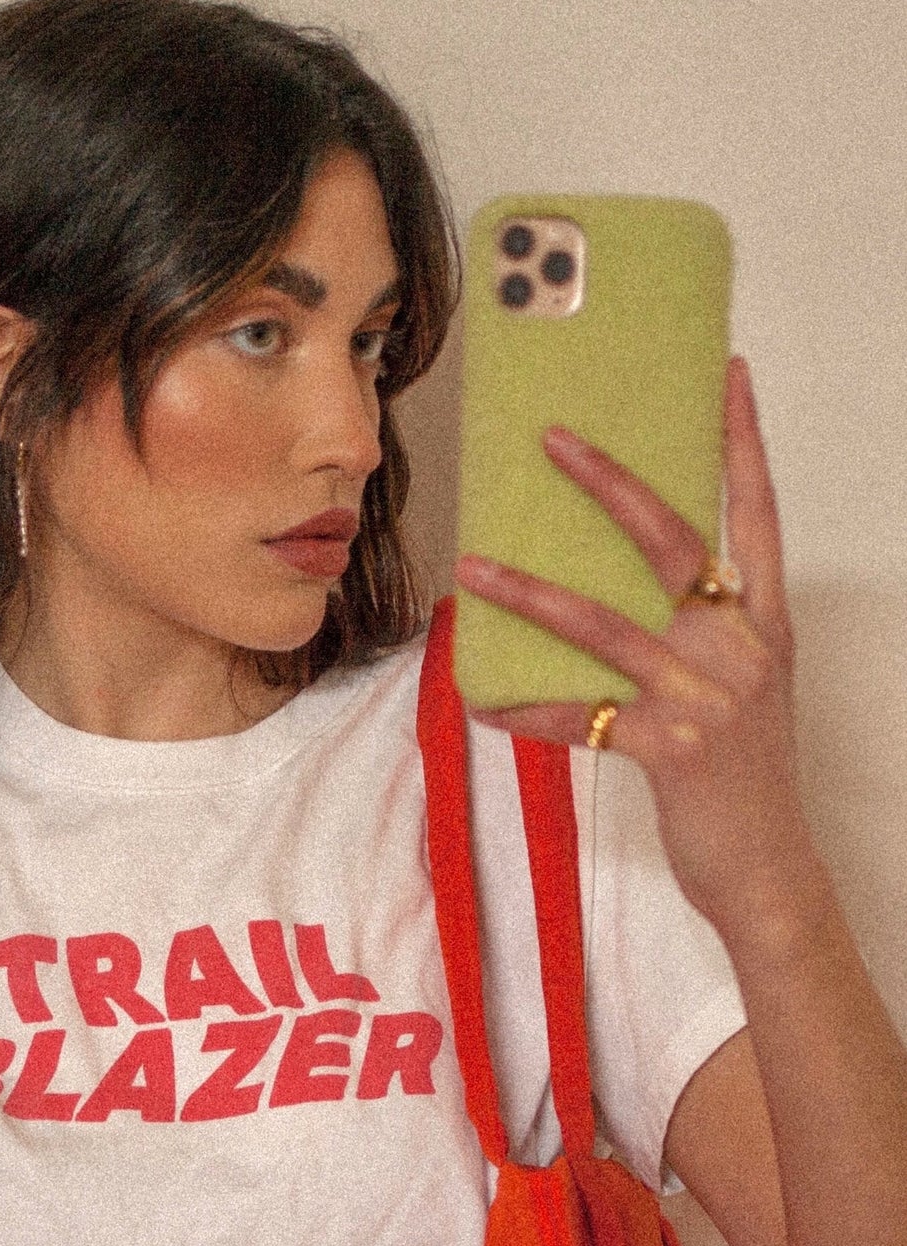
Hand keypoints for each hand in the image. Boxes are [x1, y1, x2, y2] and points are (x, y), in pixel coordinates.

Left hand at [454, 358, 820, 941]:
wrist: (769, 870)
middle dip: (610, 484)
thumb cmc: (746, 780)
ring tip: (474, 566)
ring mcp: (706, 697)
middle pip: (671, 543)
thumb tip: (626, 594)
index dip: (743, 443)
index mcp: (764, 626)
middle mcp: (739, 648)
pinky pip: (580, 718)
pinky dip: (527, 710)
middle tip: (553, 439)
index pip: (757, 515)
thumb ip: (700, 639)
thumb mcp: (742, 694)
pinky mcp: (670, 749)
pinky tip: (484, 701)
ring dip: (530, 594)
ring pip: (603, 625)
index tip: (728, 375)